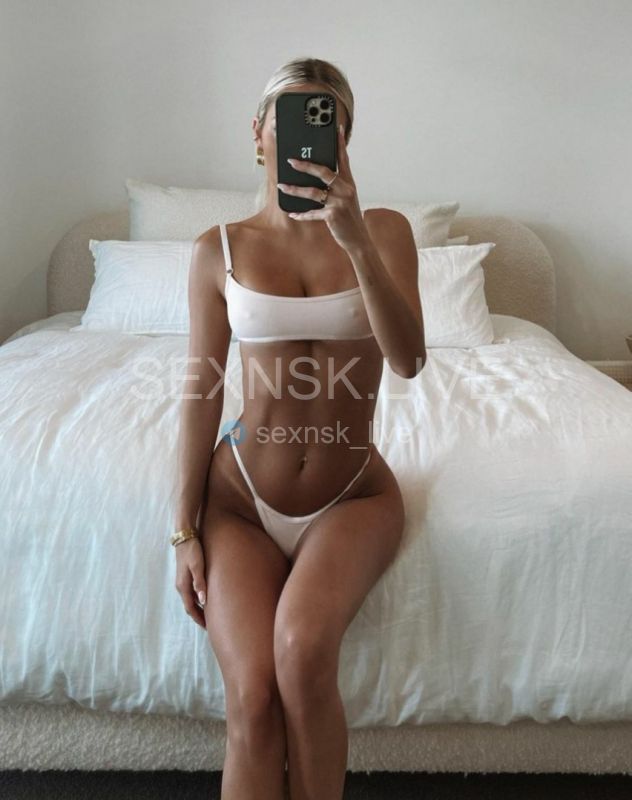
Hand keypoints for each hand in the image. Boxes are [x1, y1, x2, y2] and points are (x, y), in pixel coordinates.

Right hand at [174, 536, 206, 629]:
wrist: (185, 535)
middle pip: (190, 606)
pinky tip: (205, 598)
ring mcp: (182, 580)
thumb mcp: (197, 565)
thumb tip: (203, 601)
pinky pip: (190, 592)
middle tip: (210, 625)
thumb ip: (200, 582)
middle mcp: (181, 585)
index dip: (199, 619)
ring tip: (209, 614)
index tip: (208, 627)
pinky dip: (197, 599)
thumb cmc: (193, 549)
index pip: (191, 608)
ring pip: (190, 599)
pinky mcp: (185, 575)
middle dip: (198, 616)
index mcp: (183, 585)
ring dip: (198, 608)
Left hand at [277, 123, 369, 252]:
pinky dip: (301, 214)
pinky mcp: (332, 215)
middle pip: (323, 171)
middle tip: (291, 161)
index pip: (343, 159)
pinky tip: (292, 213)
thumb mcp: (347, 199)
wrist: (358, 239)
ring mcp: (339, 202)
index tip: (335, 128)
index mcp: (349, 183)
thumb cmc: (349, 218)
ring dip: (294, 190)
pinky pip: (312, 213)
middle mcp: (345, 189)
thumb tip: (316, 177)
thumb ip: (336, 187)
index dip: (339, 144)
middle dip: (305, 165)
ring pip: (312, 192)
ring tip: (281, 186)